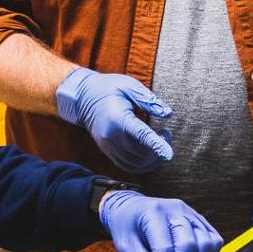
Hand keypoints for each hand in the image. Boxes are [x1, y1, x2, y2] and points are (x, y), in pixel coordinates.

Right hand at [55, 68, 173, 173]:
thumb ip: (149, 100)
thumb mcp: (129, 86)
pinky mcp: (107, 152)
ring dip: (152, 158)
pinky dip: (142, 165)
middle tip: (166, 133)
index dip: (156, 146)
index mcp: (117, 118)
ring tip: (160, 142)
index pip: (140, 135)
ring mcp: (107, 146)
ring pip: (135, 163)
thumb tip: (168, 114)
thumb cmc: (109, 88)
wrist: (83, 97)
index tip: (169, 154)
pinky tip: (150, 152)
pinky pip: (127, 166)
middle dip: (159, 149)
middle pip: (140, 153)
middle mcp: (110, 136)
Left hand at [99, 190, 222, 251]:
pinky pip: (214, 241)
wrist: (131, 207)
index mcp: (153, 213)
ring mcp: (191, 213)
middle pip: (190, 245)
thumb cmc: (126, 225)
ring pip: (207, 244)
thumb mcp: (126, 246)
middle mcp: (176, 210)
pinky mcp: (201, 220)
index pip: (165, 248)